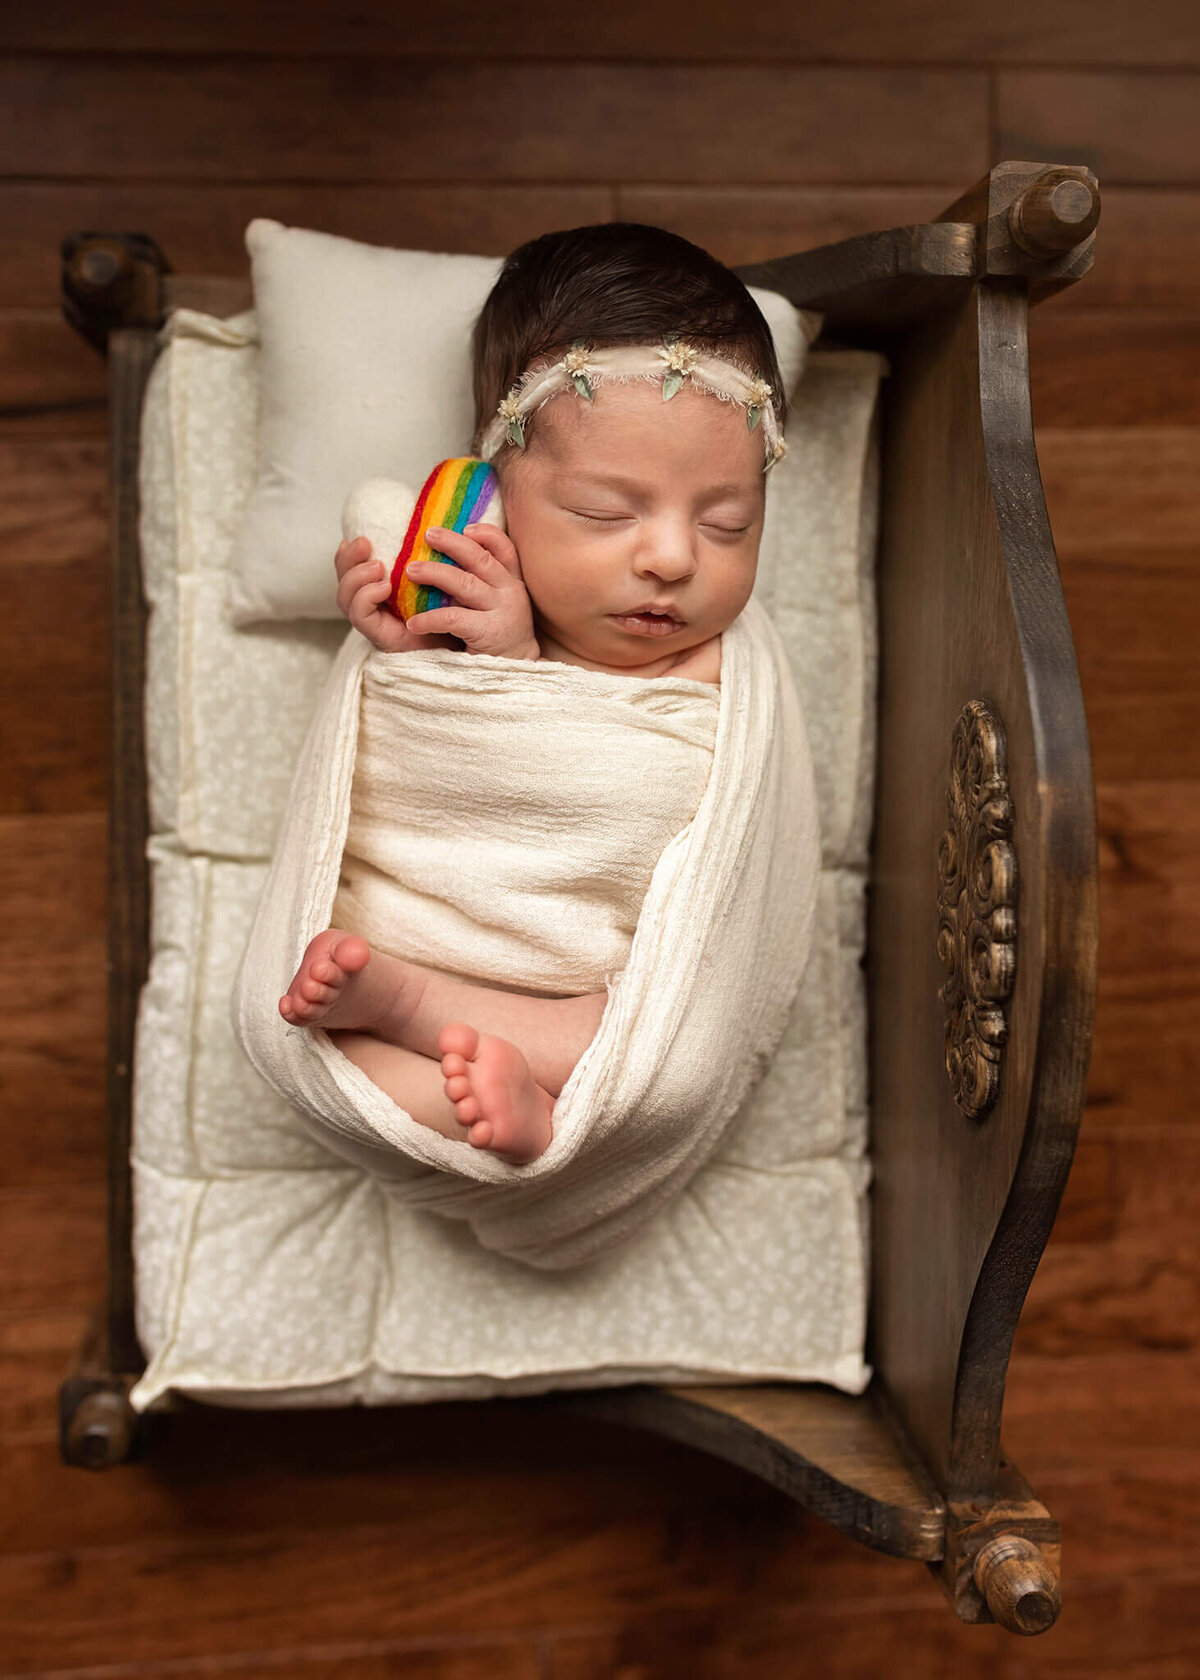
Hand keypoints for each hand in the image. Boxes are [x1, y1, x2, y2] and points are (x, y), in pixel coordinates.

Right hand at [333, 535, 458, 652]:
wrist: (469, 639)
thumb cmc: (456, 604)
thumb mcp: (441, 572)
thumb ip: (427, 551)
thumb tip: (427, 520)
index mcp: (381, 584)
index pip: (351, 566)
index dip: (349, 552)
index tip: (361, 535)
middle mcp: (372, 603)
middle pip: (343, 579)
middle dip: (348, 559)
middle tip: (364, 543)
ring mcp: (374, 621)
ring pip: (345, 598)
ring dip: (356, 577)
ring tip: (377, 566)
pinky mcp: (381, 637)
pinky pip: (361, 616)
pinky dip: (367, 597)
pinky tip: (384, 588)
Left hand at [403, 524, 539, 659]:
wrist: (516, 671)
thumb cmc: (499, 633)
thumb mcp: (499, 601)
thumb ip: (485, 579)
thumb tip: (454, 552)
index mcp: (512, 581)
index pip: (504, 549)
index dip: (486, 534)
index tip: (465, 527)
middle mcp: (511, 592)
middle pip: (480, 559)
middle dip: (452, 544)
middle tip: (427, 535)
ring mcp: (502, 612)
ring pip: (465, 584)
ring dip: (435, 574)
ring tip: (410, 571)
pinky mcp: (488, 633)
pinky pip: (454, 619)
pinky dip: (430, 619)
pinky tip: (413, 623)